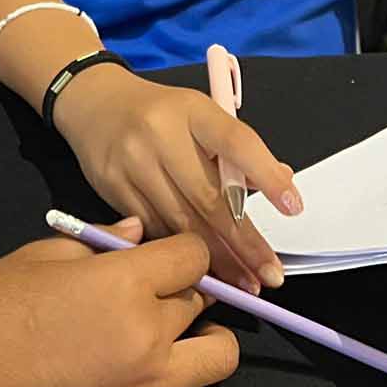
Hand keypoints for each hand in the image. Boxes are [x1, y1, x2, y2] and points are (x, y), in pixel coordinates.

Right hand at [0, 218, 235, 386]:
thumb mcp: (37, 256)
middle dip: (180, 291)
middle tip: (148, 296)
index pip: (192, 255)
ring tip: (169, 341)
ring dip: (202, 341)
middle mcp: (148, 333)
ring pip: (219, 356)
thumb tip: (139, 231)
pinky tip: (159, 383)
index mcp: (122, 282)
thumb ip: (96, 240)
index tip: (162, 258)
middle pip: (202, 301)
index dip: (180, 251)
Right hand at [50, 69, 302, 293]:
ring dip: (216, 259)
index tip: (293, 208)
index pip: (235, 142)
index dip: (266, 175)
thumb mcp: (200, 115)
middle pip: (208, 197)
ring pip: (180, 222)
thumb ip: (237, 150)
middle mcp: (160, 135)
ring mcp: (132, 163)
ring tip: (244, 283)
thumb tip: (281, 184)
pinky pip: (153, 230)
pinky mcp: (112, 188)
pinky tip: (201, 273)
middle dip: (244, 242)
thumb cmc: (161, 114)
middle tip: (270, 275)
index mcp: (192, 111)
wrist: (93, 103)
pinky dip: (178, 255)